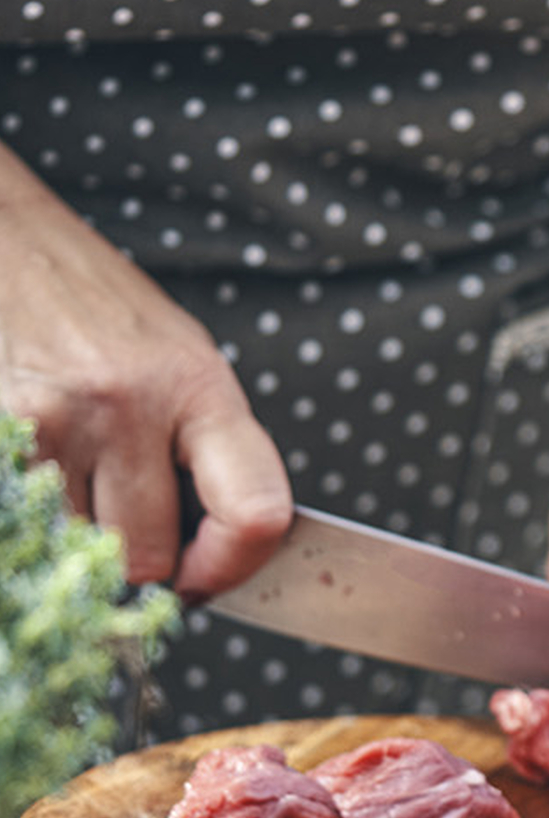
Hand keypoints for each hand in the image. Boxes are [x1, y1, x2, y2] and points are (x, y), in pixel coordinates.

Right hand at [0, 146, 290, 597]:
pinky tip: (44, 472)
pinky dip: (35, 513)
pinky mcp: (1, 423)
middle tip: (130, 529)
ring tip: (82, 481)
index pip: (254, 513)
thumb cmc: (108, 312)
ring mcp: (58, 417)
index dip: (234, 566)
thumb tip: (218, 551)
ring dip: (82, 537)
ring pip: (81, 547)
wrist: (10, 240)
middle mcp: (132, 405)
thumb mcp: (188, 365)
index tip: (209, 576)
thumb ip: (210, 452)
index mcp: (202, 389)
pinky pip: (26, 514)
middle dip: (142, 561)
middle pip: (148, 554)